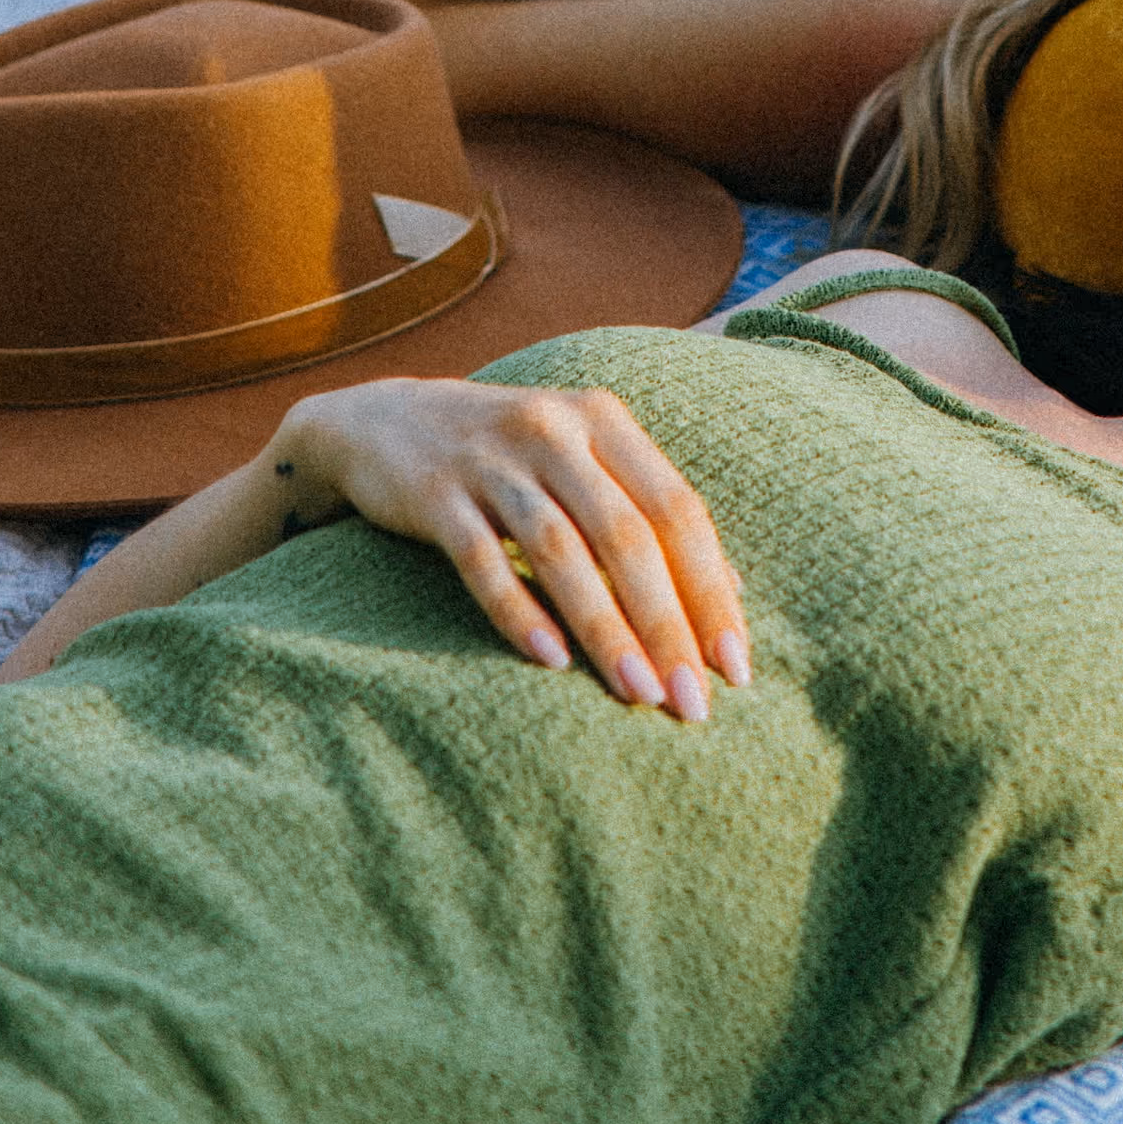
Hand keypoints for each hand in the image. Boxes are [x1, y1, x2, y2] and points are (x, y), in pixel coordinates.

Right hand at [270, 377, 750, 720]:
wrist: (387, 422)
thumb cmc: (511, 460)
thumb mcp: (583, 462)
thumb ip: (647, 511)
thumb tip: (733, 590)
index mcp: (604, 421)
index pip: (677, 508)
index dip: (712, 588)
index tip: (735, 665)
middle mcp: (555, 430)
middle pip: (627, 533)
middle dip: (667, 623)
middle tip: (692, 702)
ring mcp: (492, 459)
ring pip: (562, 550)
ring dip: (605, 627)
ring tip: (638, 693)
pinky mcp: (435, 492)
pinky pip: (482, 559)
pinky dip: (519, 611)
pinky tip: (550, 662)